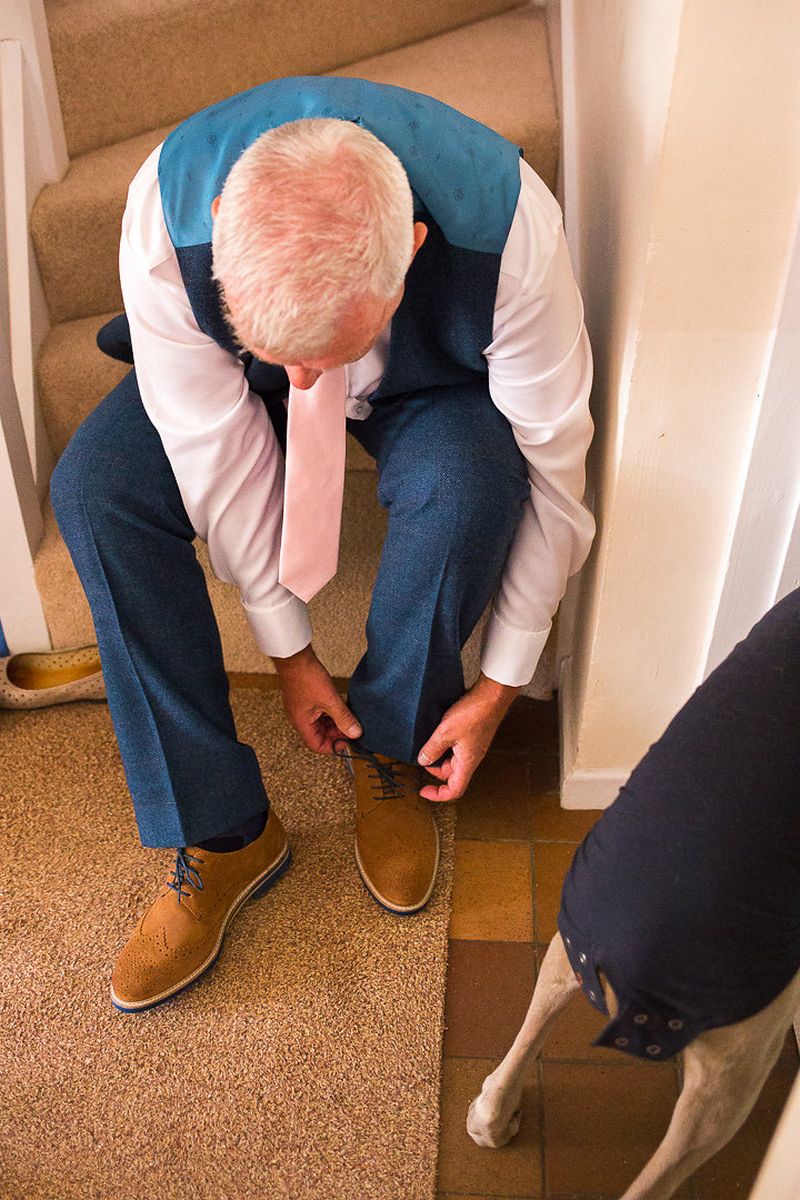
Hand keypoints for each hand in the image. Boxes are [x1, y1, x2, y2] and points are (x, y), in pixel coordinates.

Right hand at [272, 644, 361, 753]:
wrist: (295, 657)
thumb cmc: (306, 676)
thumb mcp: (330, 700)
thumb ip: (343, 718)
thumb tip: (355, 733)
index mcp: (301, 723)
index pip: (317, 746)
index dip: (333, 746)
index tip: (347, 739)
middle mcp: (299, 718)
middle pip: (319, 735)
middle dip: (336, 733)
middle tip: (351, 726)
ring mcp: (301, 709)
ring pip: (320, 724)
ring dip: (333, 722)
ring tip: (347, 715)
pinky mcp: (304, 700)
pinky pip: (318, 713)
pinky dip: (329, 713)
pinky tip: (339, 706)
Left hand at [416, 673, 520, 801]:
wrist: (492, 695)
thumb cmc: (474, 713)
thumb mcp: (445, 732)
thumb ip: (432, 749)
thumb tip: (423, 761)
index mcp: (467, 763)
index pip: (454, 790)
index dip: (438, 794)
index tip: (423, 790)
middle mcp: (472, 758)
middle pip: (451, 774)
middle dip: (434, 769)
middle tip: (421, 757)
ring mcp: (473, 746)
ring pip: (453, 760)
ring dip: (439, 756)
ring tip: (427, 743)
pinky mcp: (473, 735)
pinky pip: (456, 748)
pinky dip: (445, 745)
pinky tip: (437, 733)